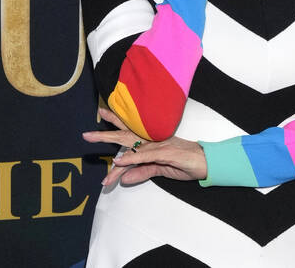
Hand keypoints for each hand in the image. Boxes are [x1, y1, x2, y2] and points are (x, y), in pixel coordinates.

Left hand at [82, 108, 207, 186]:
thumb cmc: (185, 164)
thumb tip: (124, 178)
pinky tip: (119, 161)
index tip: (100, 115)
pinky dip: (132, 159)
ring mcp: (158, 145)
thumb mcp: (160, 171)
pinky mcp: (165, 153)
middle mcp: (151, 140)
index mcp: (150, 142)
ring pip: (131, 144)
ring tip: (94, 140)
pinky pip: (145, 156)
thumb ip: (142, 172)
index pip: (128, 135)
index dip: (114, 126)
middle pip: (124, 135)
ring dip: (112, 143)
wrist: (207, 163)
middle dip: (105, 134)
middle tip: (86, 134)